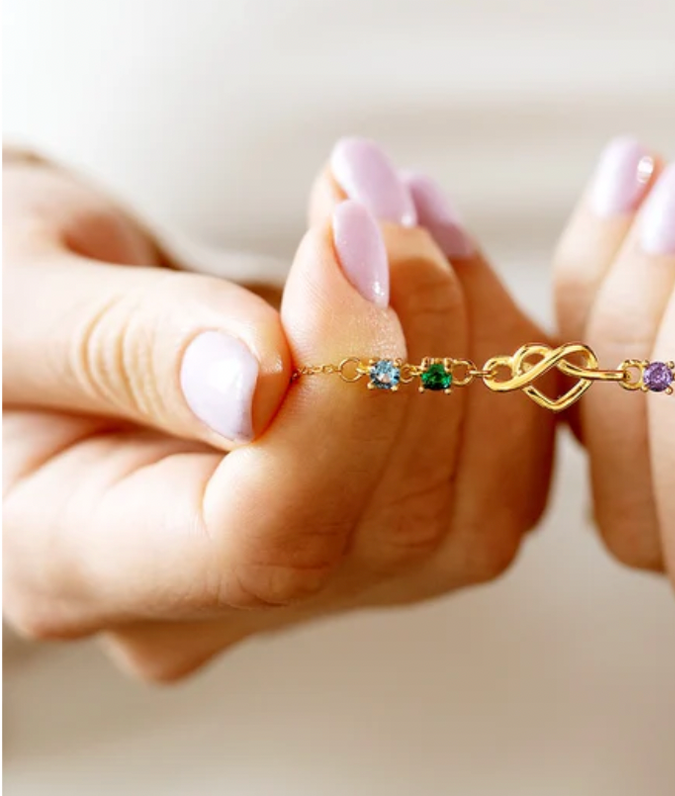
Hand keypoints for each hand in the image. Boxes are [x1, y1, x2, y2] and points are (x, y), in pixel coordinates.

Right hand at [3, 143, 552, 679]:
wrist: (57, 309)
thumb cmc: (8, 296)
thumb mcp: (12, 293)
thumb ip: (123, 346)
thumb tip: (262, 382)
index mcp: (81, 563)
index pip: (265, 540)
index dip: (342, 389)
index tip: (343, 236)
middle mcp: (216, 606)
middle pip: (389, 521)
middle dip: (415, 331)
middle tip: (375, 189)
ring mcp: (317, 579)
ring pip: (482, 505)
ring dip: (477, 334)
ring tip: (405, 207)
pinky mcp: (390, 525)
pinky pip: (505, 467)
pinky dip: (504, 354)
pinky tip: (446, 264)